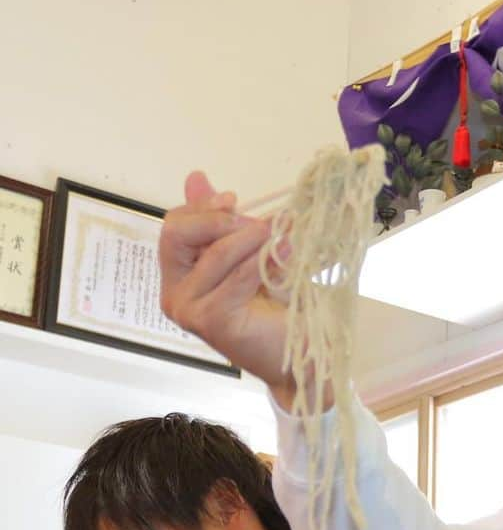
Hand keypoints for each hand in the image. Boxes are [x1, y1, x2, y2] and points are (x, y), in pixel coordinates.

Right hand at [159, 172, 298, 407]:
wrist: (300, 354)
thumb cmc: (276, 307)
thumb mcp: (249, 254)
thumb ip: (221, 221)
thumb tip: (195, 176)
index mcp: (179, 277)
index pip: (174, 226)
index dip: (203, 208)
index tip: (236, 201)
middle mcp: (175, 295)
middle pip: (177, 233)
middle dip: (220, 221)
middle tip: (260, 224)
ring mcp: (189, 311)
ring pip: (215, 254)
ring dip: (253, 240)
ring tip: (282, 236)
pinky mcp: (211, 321)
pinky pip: (236, 276)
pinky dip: (262, 262)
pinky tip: (286, 253)